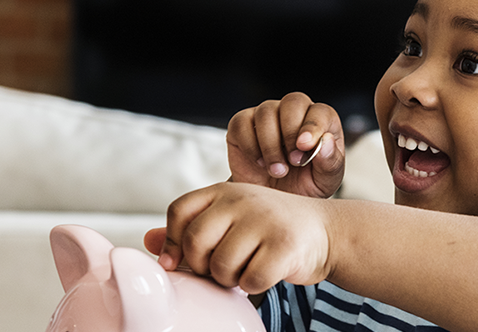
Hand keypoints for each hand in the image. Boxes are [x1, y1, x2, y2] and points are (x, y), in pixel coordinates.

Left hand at [145, 182, 333, 293]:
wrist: (328, 232)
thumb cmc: (271, 230)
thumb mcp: (232, 220)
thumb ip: (192, 230)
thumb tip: (148, 242)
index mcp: (225, 191)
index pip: (180, 212)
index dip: (175, 241)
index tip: (184, 260)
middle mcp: (243, 200)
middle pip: (196, 242)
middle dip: (203, 266)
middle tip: (221, 269)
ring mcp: (265, 221)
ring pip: (221, 266)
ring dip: (230, 279)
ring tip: (246, 269)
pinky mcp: (284, 246)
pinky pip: (250, 280)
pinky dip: (253, 286)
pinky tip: (265, 274)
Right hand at [226, 92, 344, 197]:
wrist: (273, 202)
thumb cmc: (303, 187)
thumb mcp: (325, 181)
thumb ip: (330, 162)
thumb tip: (327, 141)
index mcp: (321, 123)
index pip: (319, 111)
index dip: (313, 125)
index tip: (305, 146)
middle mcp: (293, 114)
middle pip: (293, 102)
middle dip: (291, 132)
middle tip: (293, 162)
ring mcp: (266, 117)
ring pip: (266, 112)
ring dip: (271, 145)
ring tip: (278, 170)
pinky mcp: (241, 126)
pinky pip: (241, 123)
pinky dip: (250, 145)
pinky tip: (260, 163)